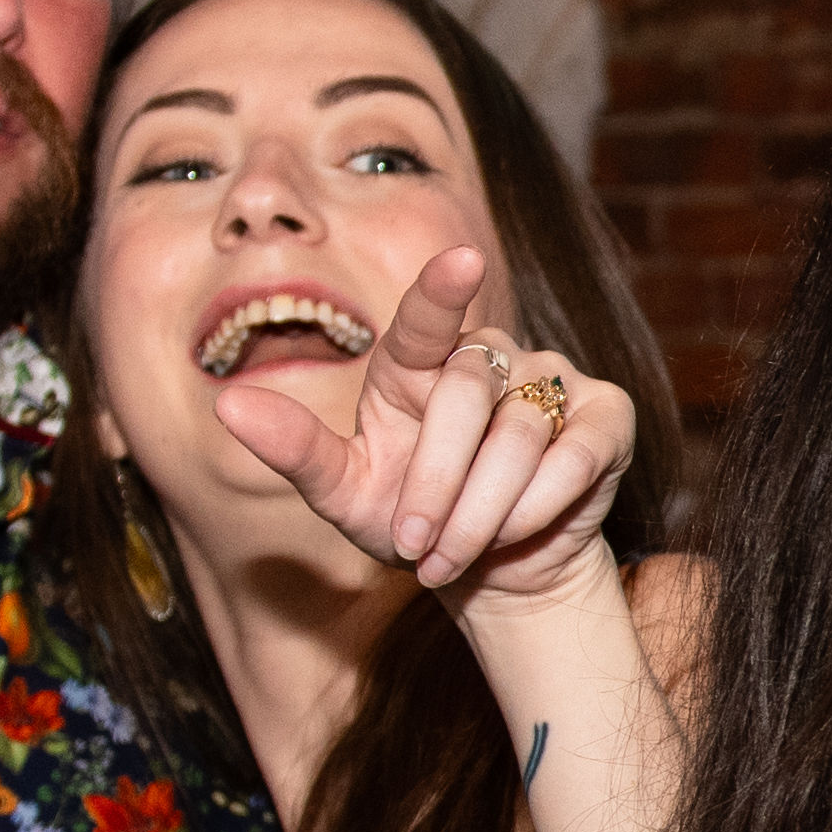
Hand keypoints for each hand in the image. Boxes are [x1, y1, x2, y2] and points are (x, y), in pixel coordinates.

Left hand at [216, 233, 633, 606]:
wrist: (496, 570)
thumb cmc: (415, 522)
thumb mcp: (347, 496)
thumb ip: (295, 450)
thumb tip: (226, 406)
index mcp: (420, 361)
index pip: (428, 316)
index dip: (442, 289)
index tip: (461, 261)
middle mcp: (492, 354)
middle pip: (468, 394)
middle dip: (438, 483)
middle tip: (416, 546)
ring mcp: (554, 378)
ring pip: (520, 435)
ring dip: (482, 511)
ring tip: (453, 554)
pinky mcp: (605, 416)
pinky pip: (572, 456)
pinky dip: (537, 507)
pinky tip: (517, 535)